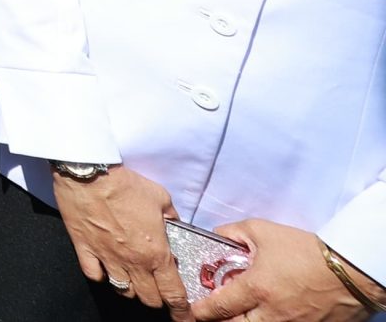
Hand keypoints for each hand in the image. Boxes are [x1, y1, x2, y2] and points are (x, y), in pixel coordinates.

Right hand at [52, 163, 185, 315]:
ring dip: (131, 289)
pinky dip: (101, 276)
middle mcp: (132, 262)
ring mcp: (106, 257)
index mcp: (155, 252)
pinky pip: (94, 275)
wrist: (89, 173)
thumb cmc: (125, 184)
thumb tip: (173, 223)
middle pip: (148, 298)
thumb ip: (171, 216)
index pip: (173, 293)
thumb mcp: (160, 197)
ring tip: (134, 280)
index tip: (185, 316)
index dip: (181, 310)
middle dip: (158, 298)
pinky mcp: (84, 249)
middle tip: (159, 290)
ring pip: (122, 291)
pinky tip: (105, 268)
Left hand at [195, 220, 377, 321]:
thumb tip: (216, 236)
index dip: (200, 311)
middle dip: (221, 321)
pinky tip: (266, 314)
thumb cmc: (305, 250)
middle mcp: (271, 313)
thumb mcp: (263, 231)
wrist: (350, 269)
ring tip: (242, 312)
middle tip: (215, 313)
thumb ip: (234, 233)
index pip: (218, 307)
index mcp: (256, 288)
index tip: (193, 310)